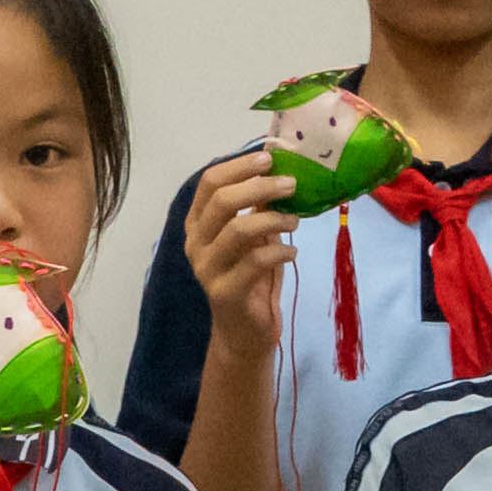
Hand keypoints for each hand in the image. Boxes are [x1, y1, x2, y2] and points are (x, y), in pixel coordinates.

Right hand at [181, 152, 299, 348]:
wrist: (242, 331)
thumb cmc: (250, 276)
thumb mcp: (254, 236)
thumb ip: (258, 207)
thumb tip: (280, 169)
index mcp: (198, 223)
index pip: (209, 183)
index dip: (239, 166)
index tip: (269, 158)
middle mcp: (195, 243)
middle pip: (221, 201)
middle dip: (259, 186)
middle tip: (291, 183)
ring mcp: (207, 269)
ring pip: (238, 230)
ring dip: (273, 219)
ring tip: (296, 219)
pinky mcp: (225, 292)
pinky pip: (255, 262)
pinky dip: (280, 250)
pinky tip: (292, 251)